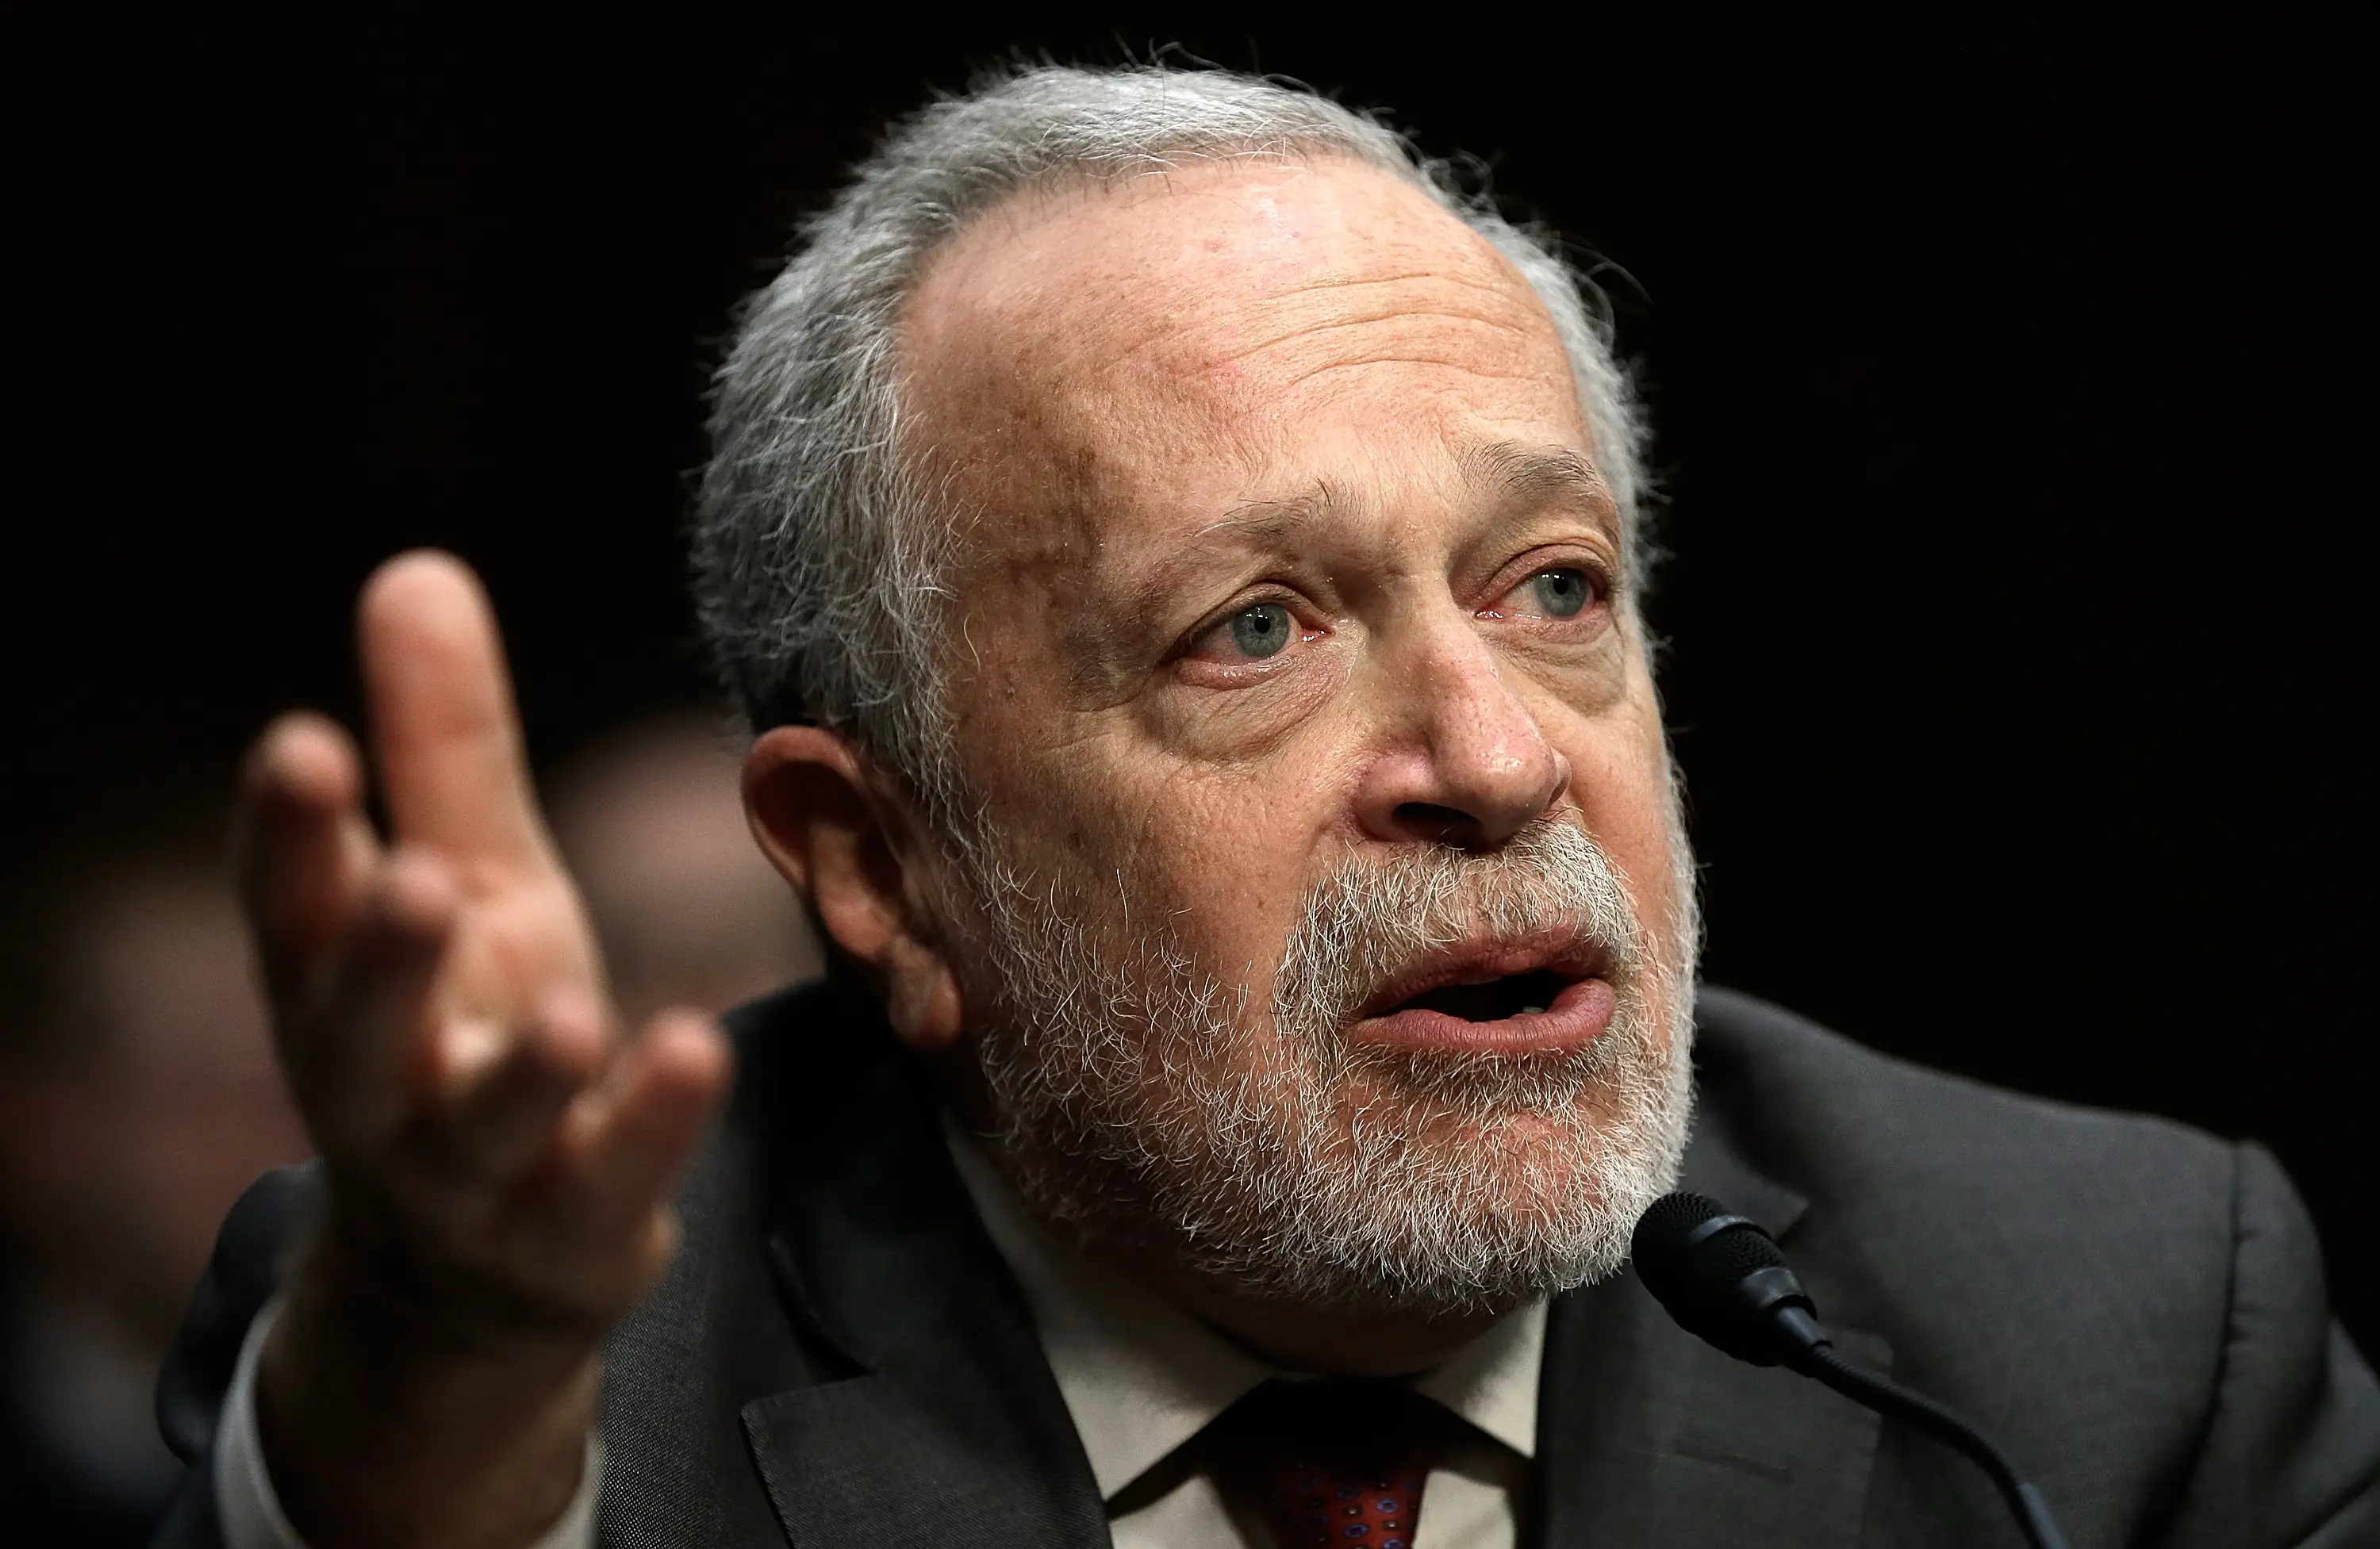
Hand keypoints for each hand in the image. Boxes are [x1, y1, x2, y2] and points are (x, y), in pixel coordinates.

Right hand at [238, 553, 730, 1547]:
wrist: (484, 1271)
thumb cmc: (472, 1034)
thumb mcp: (473, 885)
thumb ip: (441, 748)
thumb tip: (416, 567)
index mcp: (343, 988)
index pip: (295, 911)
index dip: (290, 837)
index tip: (300, 745)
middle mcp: (383, 1089)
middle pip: (356, 1032)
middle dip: (378, 959)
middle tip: (410, 878)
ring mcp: (472, 1182)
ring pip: (478, 1133)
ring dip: (519, 1074)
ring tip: (571, 1009)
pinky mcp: (569, 1239)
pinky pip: (604, 1191)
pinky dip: (646, 1131)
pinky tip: (692, 1050)